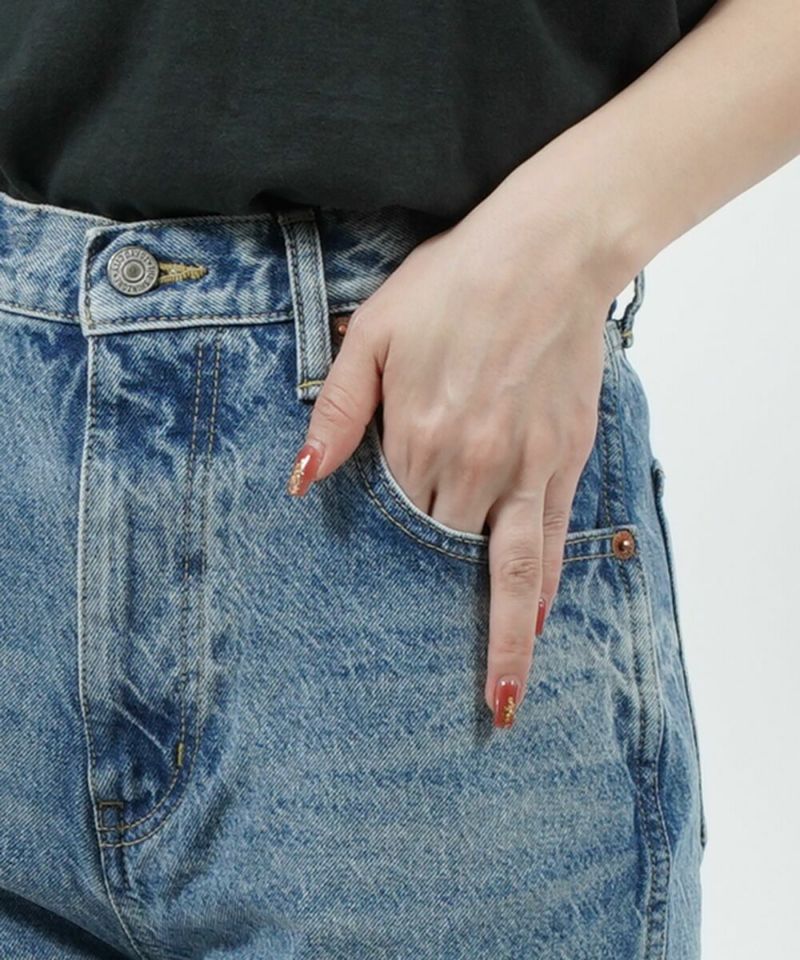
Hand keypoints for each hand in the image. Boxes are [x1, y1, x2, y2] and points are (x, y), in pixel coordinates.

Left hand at [286, 181, 622, 726]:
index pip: (389, 521)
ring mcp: (526, 469)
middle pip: (441, 553)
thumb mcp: (372, 333)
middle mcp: (474, 466)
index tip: (365, 614)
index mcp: (417, 437)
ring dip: (501, 641)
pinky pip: (553, 541)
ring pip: (508, 571)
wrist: (547, 253)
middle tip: (416, 680)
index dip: (378, 561)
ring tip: (501, 703)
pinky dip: (544, 591)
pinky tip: (539, 629)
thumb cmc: (454, 284)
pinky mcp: (565, 461)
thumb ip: (336, 412)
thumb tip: (300, 481)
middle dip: (427, 607)